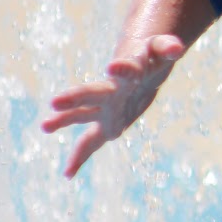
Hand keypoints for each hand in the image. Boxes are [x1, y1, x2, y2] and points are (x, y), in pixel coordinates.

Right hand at [41, 35, 186, 176]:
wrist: (139, 68)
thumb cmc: (150, 57)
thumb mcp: (162, 49)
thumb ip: (168, 47)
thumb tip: (177, 48)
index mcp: (127, 70)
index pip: (127, 68)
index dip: (123, 69)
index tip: (114, 68)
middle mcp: (110, 90)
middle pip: (91, 93)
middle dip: (75, 98)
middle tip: (54, 102)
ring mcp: (106, 108)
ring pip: (83, 114)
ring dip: (66, 120)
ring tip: (45, 126)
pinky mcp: (107, 125)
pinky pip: (90, 143)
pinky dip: (80, 158)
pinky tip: (68, 174)